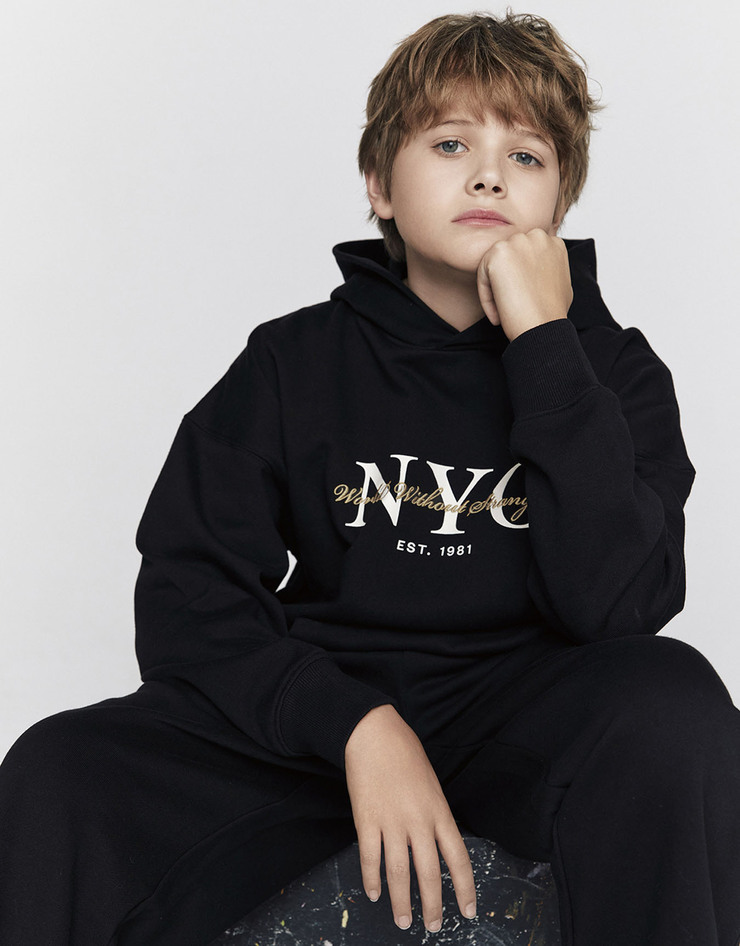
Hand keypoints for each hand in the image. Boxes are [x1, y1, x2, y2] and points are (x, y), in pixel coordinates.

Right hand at [344, 704, 476, 932]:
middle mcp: (418, 821)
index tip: (468, 911)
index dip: (465, 888)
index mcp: (439, 811)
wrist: (373, 732)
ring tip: (403, 921)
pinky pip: (370, 858)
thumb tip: (433, 843)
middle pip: (429, 873)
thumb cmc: (404, 752)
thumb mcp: (430, 783)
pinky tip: (373, 894)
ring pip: (398, 873)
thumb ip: (433, 815)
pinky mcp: (366, 819)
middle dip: (432, 905)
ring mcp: (391, 821)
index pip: (459, 858)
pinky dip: (371, 880)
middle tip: (433, 926)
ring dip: (401, 901)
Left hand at [476, 228, 572, 340]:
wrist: (543, 326)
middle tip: (510, 304)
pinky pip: (482, 273)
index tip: (521, 298)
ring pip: (494, 264)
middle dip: (506, 279)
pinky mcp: (498, 252)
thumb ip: (547, 267)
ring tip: (504, 310)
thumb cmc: (552, 311)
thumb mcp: (559, 281)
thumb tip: (537, 270)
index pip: (526, 254)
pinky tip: (498, 313)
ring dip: (495, 287)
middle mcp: (537, 236)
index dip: (520, 278)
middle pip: (510, 256)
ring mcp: (518, 242)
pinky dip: (486, 294)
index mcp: (553, 242)